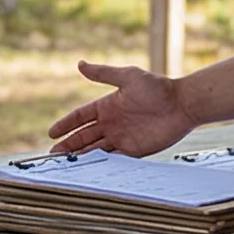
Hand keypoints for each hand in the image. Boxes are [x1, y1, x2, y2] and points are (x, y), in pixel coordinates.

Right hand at [46, 60, 194, 156]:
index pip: (80, 116)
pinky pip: (112, 158)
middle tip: (52, 155)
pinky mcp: (134, 150)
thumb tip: (80, 64)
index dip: (66, 124)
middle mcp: (111, 123)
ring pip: (95, 149)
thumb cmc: (157, 87)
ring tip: (65, 165)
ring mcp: (122, 137)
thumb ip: (103, 74)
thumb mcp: (128, 76)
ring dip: (80, 156)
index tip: (51, 132)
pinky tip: (88, 169)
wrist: (182, 104)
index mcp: (107, 106)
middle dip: (68, 145)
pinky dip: (99, 164)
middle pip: (84, 136)